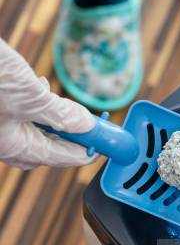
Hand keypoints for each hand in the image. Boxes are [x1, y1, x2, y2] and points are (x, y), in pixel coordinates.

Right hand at [0, 38, 94, 168]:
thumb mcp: (31, 95)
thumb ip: (61, 115)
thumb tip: (86, 126)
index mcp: (12, 145)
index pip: (57, 157)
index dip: (83, 152)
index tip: (103, 147)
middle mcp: (2, 139)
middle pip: (42, 150)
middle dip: (67, 141)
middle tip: (89, 130)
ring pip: (30, 132)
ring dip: (52, 122)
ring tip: (68, 108)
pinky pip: (18, 116)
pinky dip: (35, 107)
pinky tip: (40, 87)